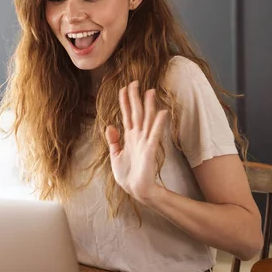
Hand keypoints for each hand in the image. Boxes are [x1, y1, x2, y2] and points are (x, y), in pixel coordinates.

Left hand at [105, 81, 168, 206]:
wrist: (136, 190)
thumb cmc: (127, 175)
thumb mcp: (115, 155)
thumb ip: (113, 140)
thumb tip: (110, 125)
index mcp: (129, 137)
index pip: (127, 114)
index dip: (125, 101)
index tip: (122, 87)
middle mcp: (138, 136)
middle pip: (137, 112)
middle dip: (135, 97)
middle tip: (134, 81)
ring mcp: (144, 142)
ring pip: (147, 119)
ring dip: (149, 105)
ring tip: (150, 91)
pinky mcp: (150, 150)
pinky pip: (154, 134)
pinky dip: (158, 123)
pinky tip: (162, 112)